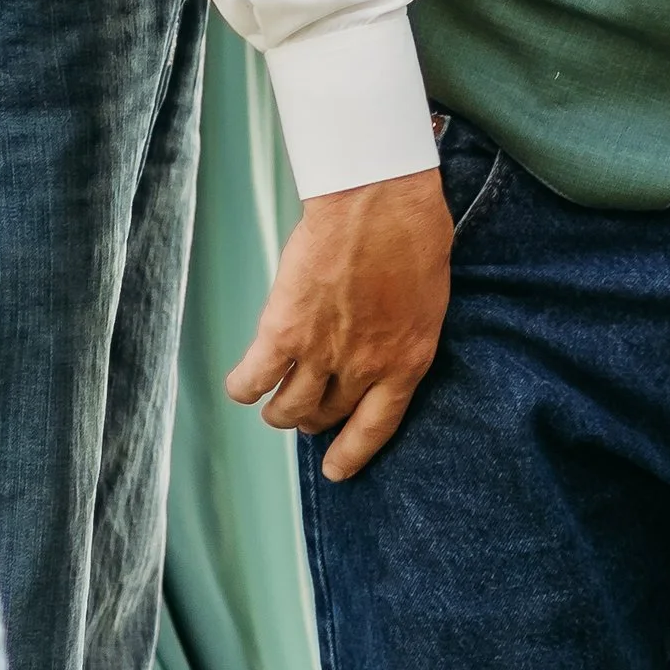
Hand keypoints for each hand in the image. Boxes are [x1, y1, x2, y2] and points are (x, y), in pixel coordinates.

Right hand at [226, 168, 452, 479]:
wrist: (378, 198)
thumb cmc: (412, 232)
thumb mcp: (427, 298)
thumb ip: (402, 333)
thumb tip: (382, 347)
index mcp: (408, 360)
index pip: (377, 427)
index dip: (352, 453)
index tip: (336, 471)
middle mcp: (364, 367)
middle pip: (325, 416)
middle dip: (313, 416)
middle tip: (304, 402)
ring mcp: (322, 353)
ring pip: (286, 410)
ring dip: (276, 408)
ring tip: (272, 393)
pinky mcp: (282, 332)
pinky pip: (250, 382)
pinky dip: (242, 386)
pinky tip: (243, 380)